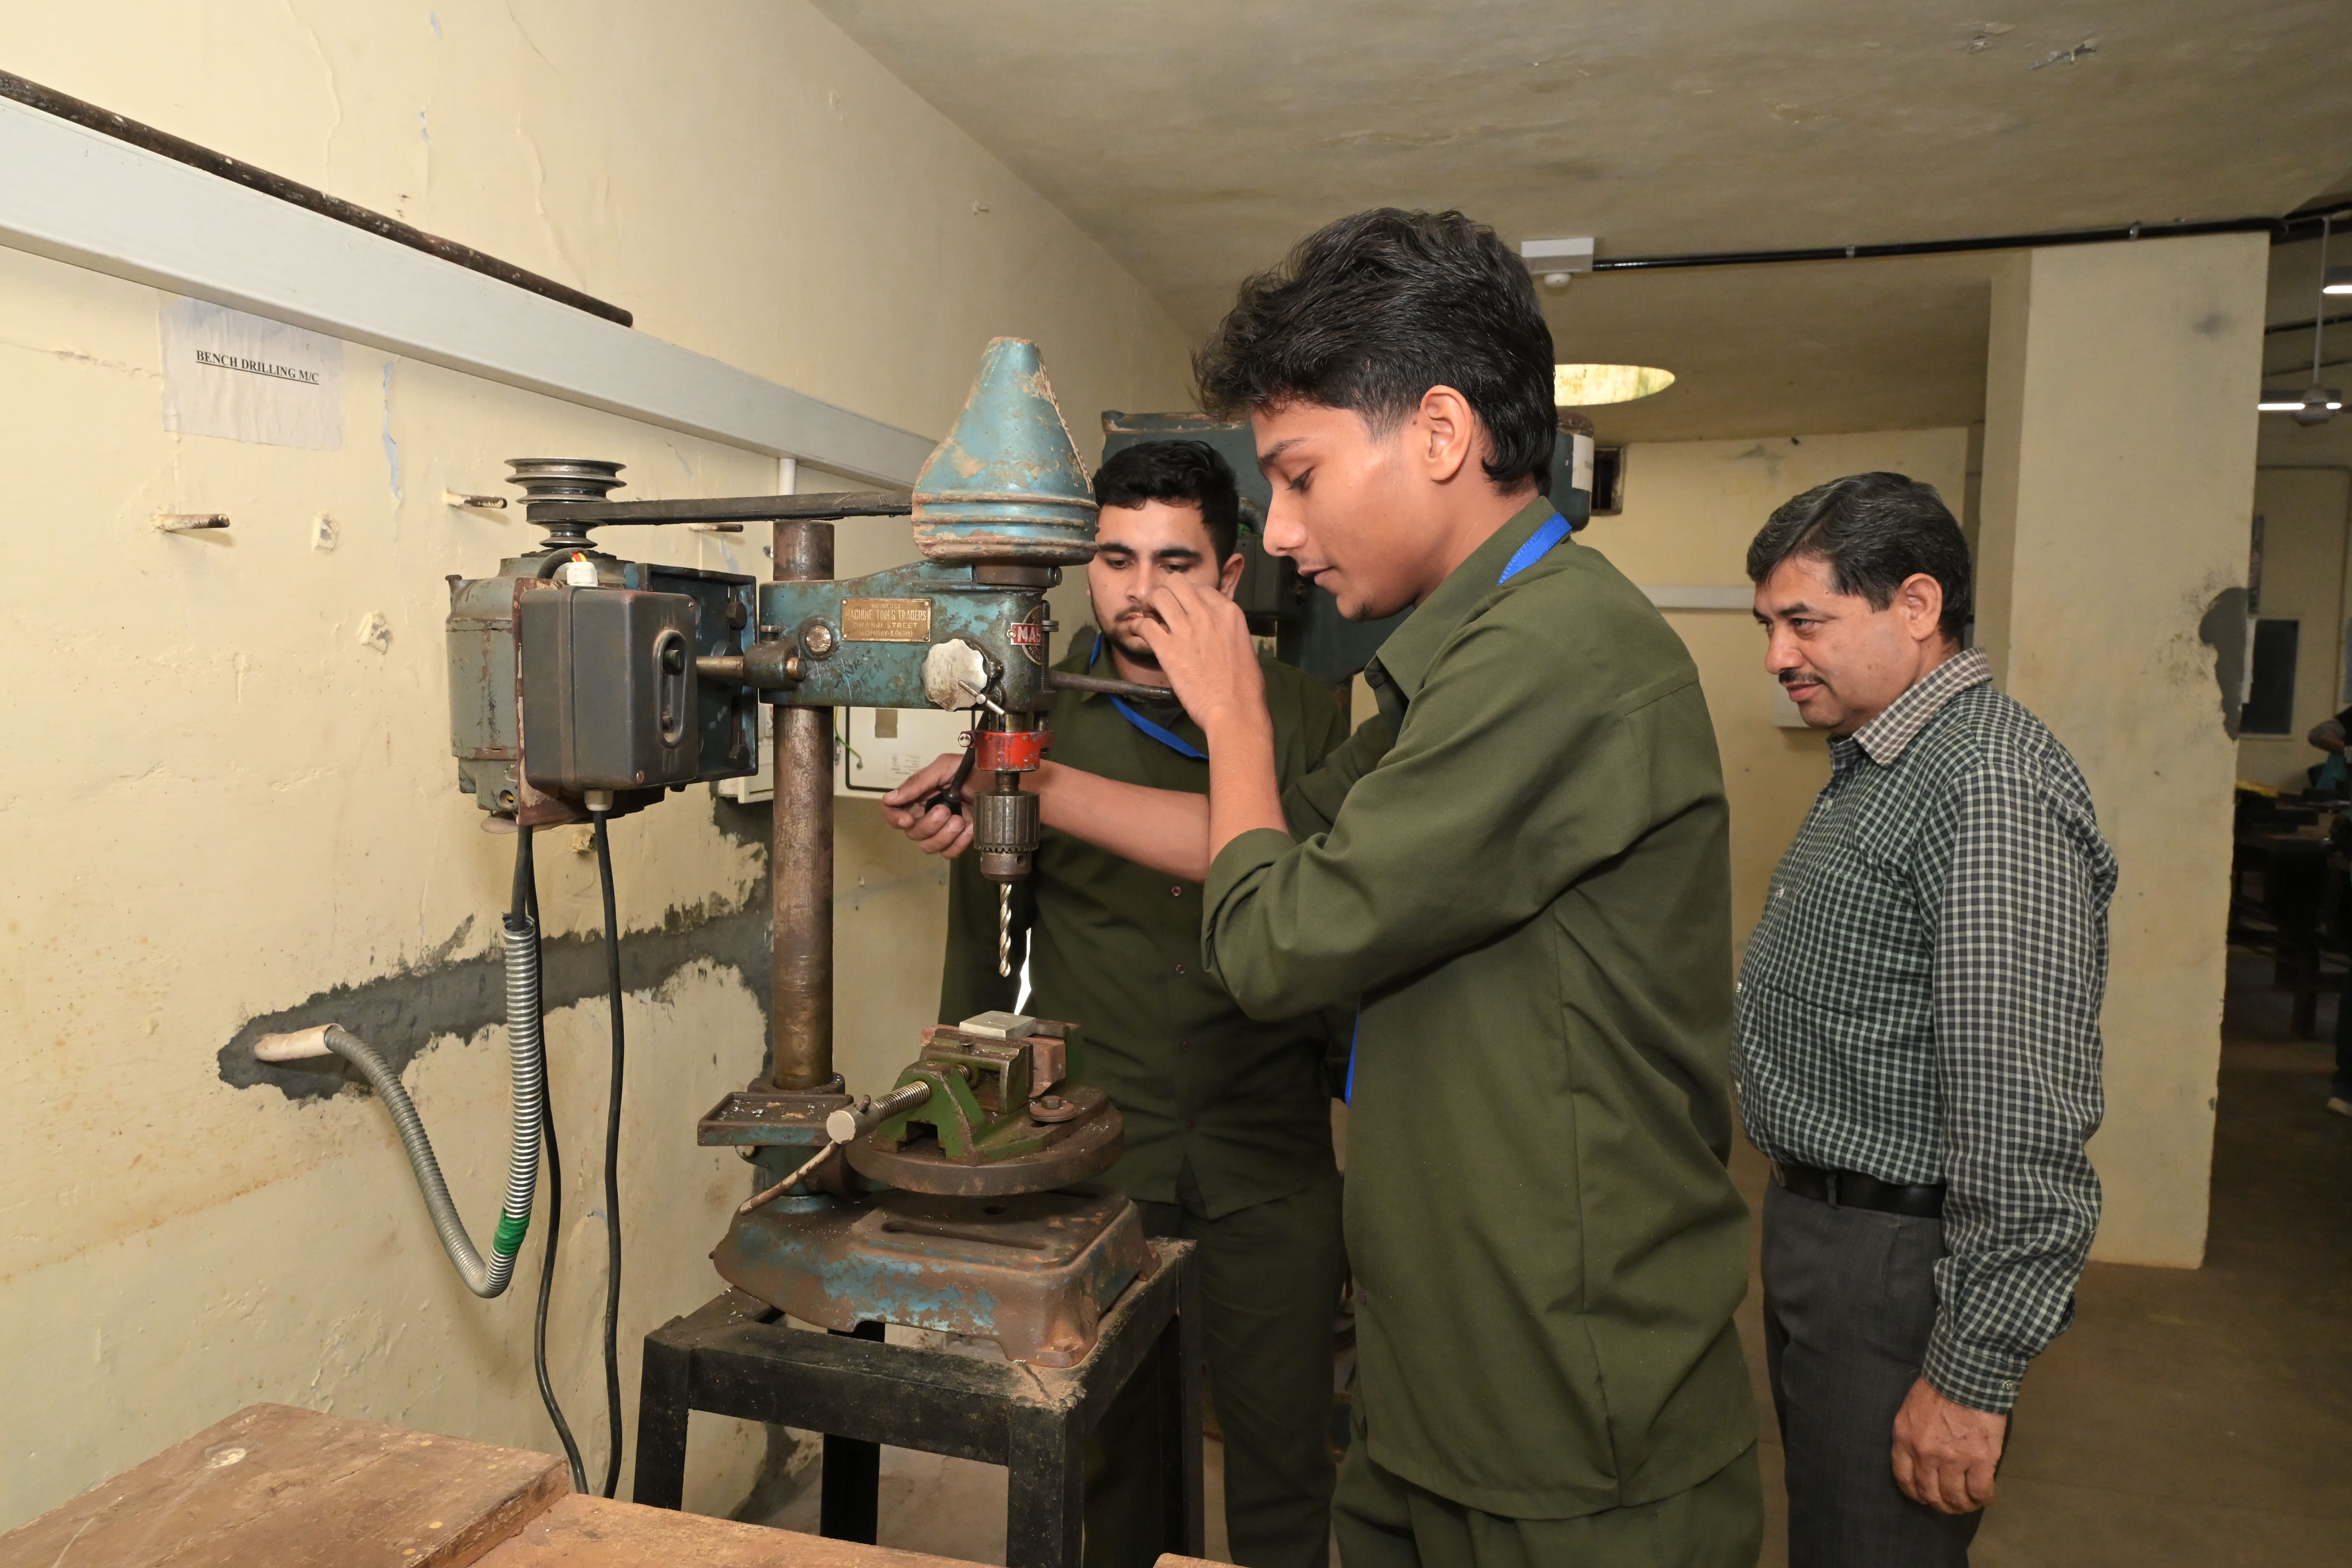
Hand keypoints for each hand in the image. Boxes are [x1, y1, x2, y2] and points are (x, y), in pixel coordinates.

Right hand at [880, 753, 975, 856]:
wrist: (1010, 785)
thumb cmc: (981, 771)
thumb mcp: (948, 767)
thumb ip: (919, 781)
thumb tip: (891, 798)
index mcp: (923, 793)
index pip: (895, 809)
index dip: (894, 817)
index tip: (907, 820)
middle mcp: (931, 812)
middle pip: (912, 832)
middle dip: (928, 824)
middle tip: (946, 811)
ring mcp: (946, 828)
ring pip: (928, 846)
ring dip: (944, 835)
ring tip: (961, 820)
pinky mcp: (961, 840)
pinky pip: (949, 852)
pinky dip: (959, 843)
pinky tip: (971, 828)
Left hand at [1131, 572, 1267, 742]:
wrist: (1235, 709)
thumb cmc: (1245, 686)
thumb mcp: (1243, 644)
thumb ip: (1225, 629)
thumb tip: (1212, 629)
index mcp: (1228, 612)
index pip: (1202, 588)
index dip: (1189, 597)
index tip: (1183, 609)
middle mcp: (1206, 614)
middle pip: (1176, 582)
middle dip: (1166, 591)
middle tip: (1161, 608)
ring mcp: (1186, 630)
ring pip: (1158, 596)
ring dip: (1149, 604)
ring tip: (1150, 616)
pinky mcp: (1168, 649)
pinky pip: (1144, 625)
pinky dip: (1138, 626)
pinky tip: (1139, 632)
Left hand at [1890, 1377, 2005, 1513]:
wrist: (1965, 1375)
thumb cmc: (1938, 1387)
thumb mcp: (1911, 1410)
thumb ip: (1912, 1436)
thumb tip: (1921, 1458)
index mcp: (1905, 1440)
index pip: (1904, 1478)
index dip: (1915, 1493)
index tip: (1924, 1496)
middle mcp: (1925, 1454)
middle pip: (1930, 1493)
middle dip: (1940, 1504)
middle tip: (1950, 1504)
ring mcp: (1953, 1459)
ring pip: (1955, 1497)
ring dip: (1962, 1506)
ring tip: (1968, 1503)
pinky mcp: (1980, 1460)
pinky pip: (1980, 1491)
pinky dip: (1983, 1499)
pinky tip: (1985, 1498)